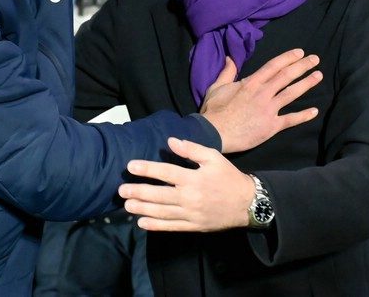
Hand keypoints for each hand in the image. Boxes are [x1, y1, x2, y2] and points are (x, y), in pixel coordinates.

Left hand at [119, 137, 255, 231]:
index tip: (131, 166)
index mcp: (194, 178)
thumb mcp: (214, 157)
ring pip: (162, 212)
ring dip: (143, 209)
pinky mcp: (193, 226)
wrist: (247, 204)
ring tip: (127, 205)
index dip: (148, 169)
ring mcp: (191, 214)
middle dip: (139, 192)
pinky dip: (156, 226)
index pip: (166, 172)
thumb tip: (171, 141)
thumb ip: (192, 149)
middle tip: (121, 190)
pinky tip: (142, 222)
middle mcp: (190, 197)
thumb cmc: (228, 177)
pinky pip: (171, 227)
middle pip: (160, 194)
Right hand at [200, 49, 320, 152]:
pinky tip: (314, 111)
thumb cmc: (213, 111)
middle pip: (286, 76)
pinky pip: (290, 119)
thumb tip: (231, 57)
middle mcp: (263, 93)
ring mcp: (268, 110)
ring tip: (318, 75)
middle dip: (302, 66)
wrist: (213, 133)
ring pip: (292, 93)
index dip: (288, 58)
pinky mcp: (271, 126)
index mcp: (251, 82)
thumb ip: (227, 72)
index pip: (273, 66)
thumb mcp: (217, 86)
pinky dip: (303, 115)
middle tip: (315, 59)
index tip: (299, 52)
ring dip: (306, 83)